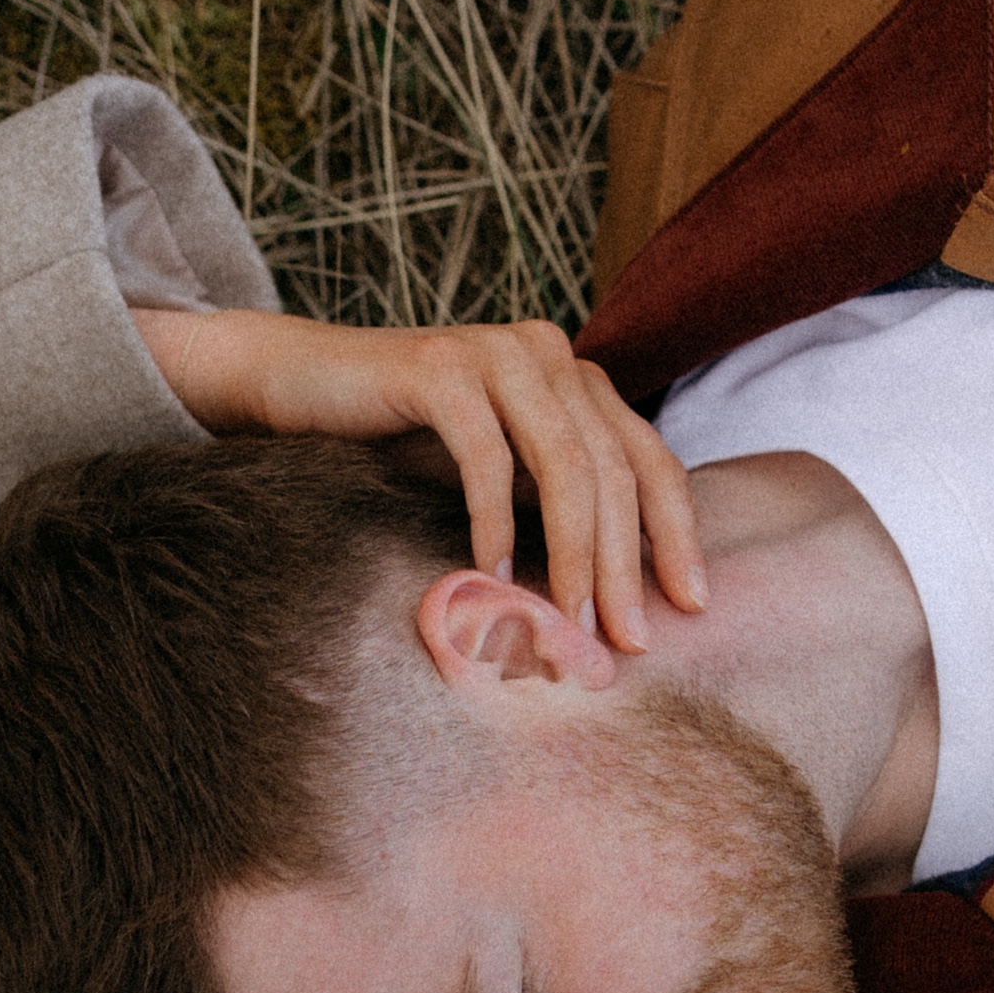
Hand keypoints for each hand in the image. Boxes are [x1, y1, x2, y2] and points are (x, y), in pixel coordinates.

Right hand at [130, 306, 705, 652]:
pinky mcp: (440, 367)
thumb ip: (553, 509)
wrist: (301, 387)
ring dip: (573, 551)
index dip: (675, 535)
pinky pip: (485, 454)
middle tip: (626, 639)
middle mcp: (550, 354)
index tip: (692, 606)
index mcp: (577, 379)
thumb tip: (614, 603)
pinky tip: (495, 573)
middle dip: (626, 563)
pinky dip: (494, 520)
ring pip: (563, 461)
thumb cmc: (403, 445)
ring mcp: (497, 352)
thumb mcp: (499, 478)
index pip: (649, 460)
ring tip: (567, 621)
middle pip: (614, 468)